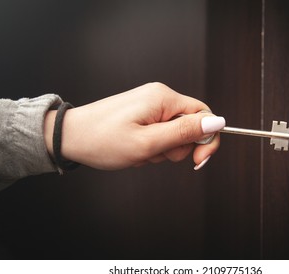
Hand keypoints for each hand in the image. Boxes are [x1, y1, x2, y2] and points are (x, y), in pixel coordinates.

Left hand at [44, 82, 224, 169]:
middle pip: (189, 125)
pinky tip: (134, 148)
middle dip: (176, 147)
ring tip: (139, 151)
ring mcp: (150, 104)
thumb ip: (185, 133)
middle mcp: (159, 96)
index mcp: (164, 98)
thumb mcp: (148, 143)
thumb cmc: (103, 140)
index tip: (198, 162)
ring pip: (174, 133)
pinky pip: (159, 132)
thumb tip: (219, 122)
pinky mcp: (142, 113)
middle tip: (153, 153)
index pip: (204, 115)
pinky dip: (151, 146)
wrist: (69, 137)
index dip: (206, 140)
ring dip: (160, 149)